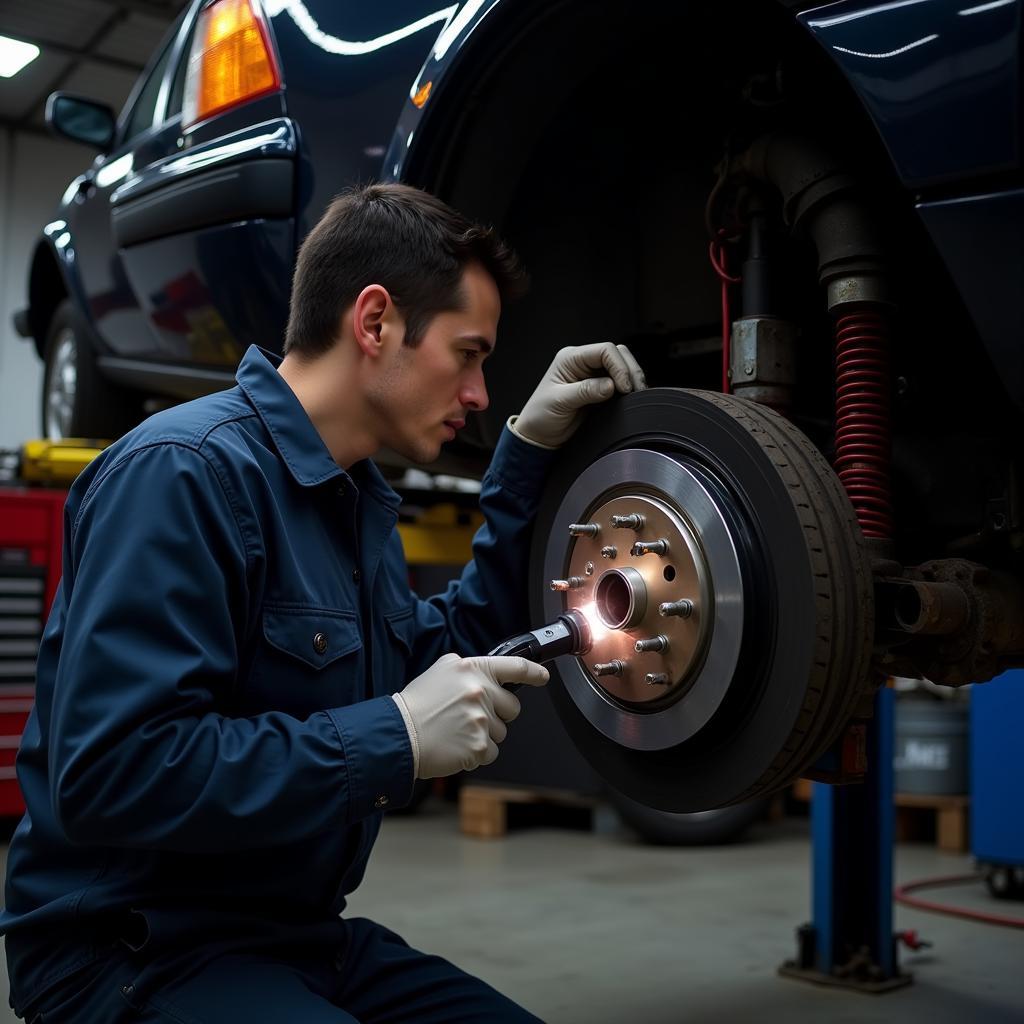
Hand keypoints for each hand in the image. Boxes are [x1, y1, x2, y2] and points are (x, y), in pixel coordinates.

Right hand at [392, 654, 548, 778]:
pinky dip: (477, 753)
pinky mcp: (479, 745)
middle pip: (512, 707)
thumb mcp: (441, 671)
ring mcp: (481, 719)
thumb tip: (488, 677)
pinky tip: (457, 745)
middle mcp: (480, 691)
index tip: (543, 676)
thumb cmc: (417, 705)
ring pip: (502, 732)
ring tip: (457, 731)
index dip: (534, 672)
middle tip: (471, 717)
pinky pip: (492, 752)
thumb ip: (468, 670)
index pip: (514, 667)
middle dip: (498, 714)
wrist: (399, 734)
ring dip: (485, 735)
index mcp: (472, 669)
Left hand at [513, 343, 645, 448]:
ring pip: (623, 367)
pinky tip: (630, 401)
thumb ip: (585, 391)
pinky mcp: (601, 390)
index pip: (604, 350)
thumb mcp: (559, 402)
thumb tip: (610, 385)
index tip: (623, 388)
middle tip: (633, 393)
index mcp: (571, 358)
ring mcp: (594, 375)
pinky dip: (629, 390)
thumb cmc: (541, 416)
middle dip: (630, 371)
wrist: (541, 435)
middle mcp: (583, 363)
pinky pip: (621, 384)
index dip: (619, 366)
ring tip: (634, 397)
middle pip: (618, 355)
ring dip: (632, 380)